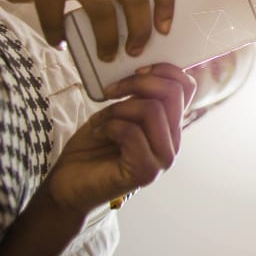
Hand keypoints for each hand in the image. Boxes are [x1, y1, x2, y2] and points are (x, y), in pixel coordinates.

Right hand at [0, 0, 173, 61]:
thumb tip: (145, 35)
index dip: (167, 5)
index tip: (164, 31)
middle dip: (139, 30)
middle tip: (134, 51)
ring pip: (101, 9)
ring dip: (106, 39)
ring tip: (105, 55)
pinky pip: (57, 18)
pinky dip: (59, 36)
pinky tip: (60, 43)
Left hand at [45, 64, 195, 213]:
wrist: (68, 185)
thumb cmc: (91, 148)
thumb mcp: (118, 113)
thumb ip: (138, 97)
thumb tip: (143, 71)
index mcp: (170, 126)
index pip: (187, 87)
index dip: (164, 70)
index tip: (135, 71)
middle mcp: (172, 142)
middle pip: (173, 94)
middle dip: (137, 84)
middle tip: (111, 91)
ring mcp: (162, 159)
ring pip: (152, 110)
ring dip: (118, 108)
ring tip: (102, 120)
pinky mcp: (145, 171)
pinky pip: (132, 132)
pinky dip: (110, 126)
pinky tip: (99, 133)